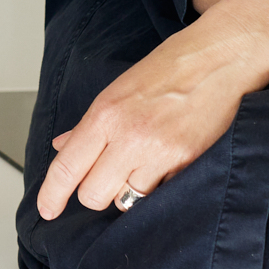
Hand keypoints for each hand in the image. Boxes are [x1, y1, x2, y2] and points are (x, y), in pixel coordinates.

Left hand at [34, 28, 268, 220]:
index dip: (52, 195)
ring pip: (126, 201)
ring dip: (128, 190)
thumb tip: (64, 147)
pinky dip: (158, 187)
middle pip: (93, 195)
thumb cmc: (171, 67)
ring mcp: (160, 154)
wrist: (222, 58)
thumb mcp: (118, 89)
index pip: (67, 167)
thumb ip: (88, 125)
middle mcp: (129, 137)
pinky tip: (164, 162)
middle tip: (107, 174)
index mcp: (105, 115)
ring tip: (142, 164)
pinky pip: (160, 195)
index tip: (47, 210)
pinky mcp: (187, 165)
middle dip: (97, 191)